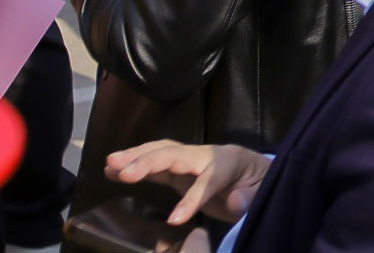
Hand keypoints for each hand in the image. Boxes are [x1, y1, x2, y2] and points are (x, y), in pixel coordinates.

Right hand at [106, 139, 268, 226]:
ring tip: (110, 163)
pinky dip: (136, 165)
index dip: (192, 199)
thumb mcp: (263, 191)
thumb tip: (235, 201)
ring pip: (162, 153)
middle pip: (176, 155)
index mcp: (229, 161)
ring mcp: (192, 160)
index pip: (209, 179)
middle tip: (120, 170)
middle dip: (149, 162)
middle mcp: (207, 155)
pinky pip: (156, 164)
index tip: (175, 220)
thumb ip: (250, 197)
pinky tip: (114, 169)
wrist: (259, 173)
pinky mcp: (181, 170)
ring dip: (135, 157)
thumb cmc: (259, 183)